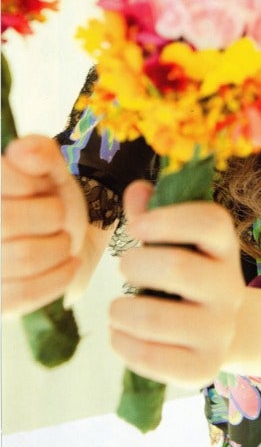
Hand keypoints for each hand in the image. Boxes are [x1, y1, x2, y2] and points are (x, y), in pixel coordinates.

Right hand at [2, 135, 89, 314]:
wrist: (66, 244)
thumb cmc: (51, 203)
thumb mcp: (51, 171)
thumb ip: (40, 153)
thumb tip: (22, 152)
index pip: (1, 181)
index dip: (33, 184)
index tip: (43, 188)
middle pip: (6, 220)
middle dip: (50, 216)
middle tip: (59, 218)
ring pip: (22, 257)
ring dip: (59, 247)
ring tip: (64, 241)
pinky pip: (25, 293)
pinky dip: (58, 277)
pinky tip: (68, 264)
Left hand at [109, 180, 245, 388]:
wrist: (219, 330)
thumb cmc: (186, 274)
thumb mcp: (176, 241)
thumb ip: (152, 214)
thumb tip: (137, 191)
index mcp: (225, 247)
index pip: (209, 222)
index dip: (167, 218)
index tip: (136, 227)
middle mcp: (230, 288)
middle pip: (177, 267)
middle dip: (134, 265)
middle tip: (124, 269)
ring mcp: (221, 330)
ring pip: (156, 317)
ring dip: (120, 310)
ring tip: (117, 308)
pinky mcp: (205, 368)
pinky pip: (151, 357)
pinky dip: (122, 343)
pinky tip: (120, 333)